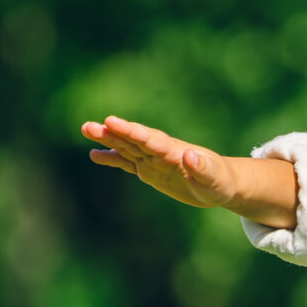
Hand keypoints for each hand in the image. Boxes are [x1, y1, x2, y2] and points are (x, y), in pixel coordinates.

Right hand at [81, 116, 231, 207]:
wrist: (220, 184)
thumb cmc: (220, 182)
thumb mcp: (215, 179)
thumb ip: (202, 168)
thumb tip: (189, 155)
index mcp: (174, 152)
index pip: (150, 140)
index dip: (131, 132)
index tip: (112, 122)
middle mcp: (160, 152)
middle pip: (133, 139)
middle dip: (114, 133)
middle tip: (91, 125)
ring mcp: (153, 160)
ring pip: (126, 147)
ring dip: (108, 139)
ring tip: (86, 129)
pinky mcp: (150, 171)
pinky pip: (127, 163)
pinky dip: (112, 159)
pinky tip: (94, 155)